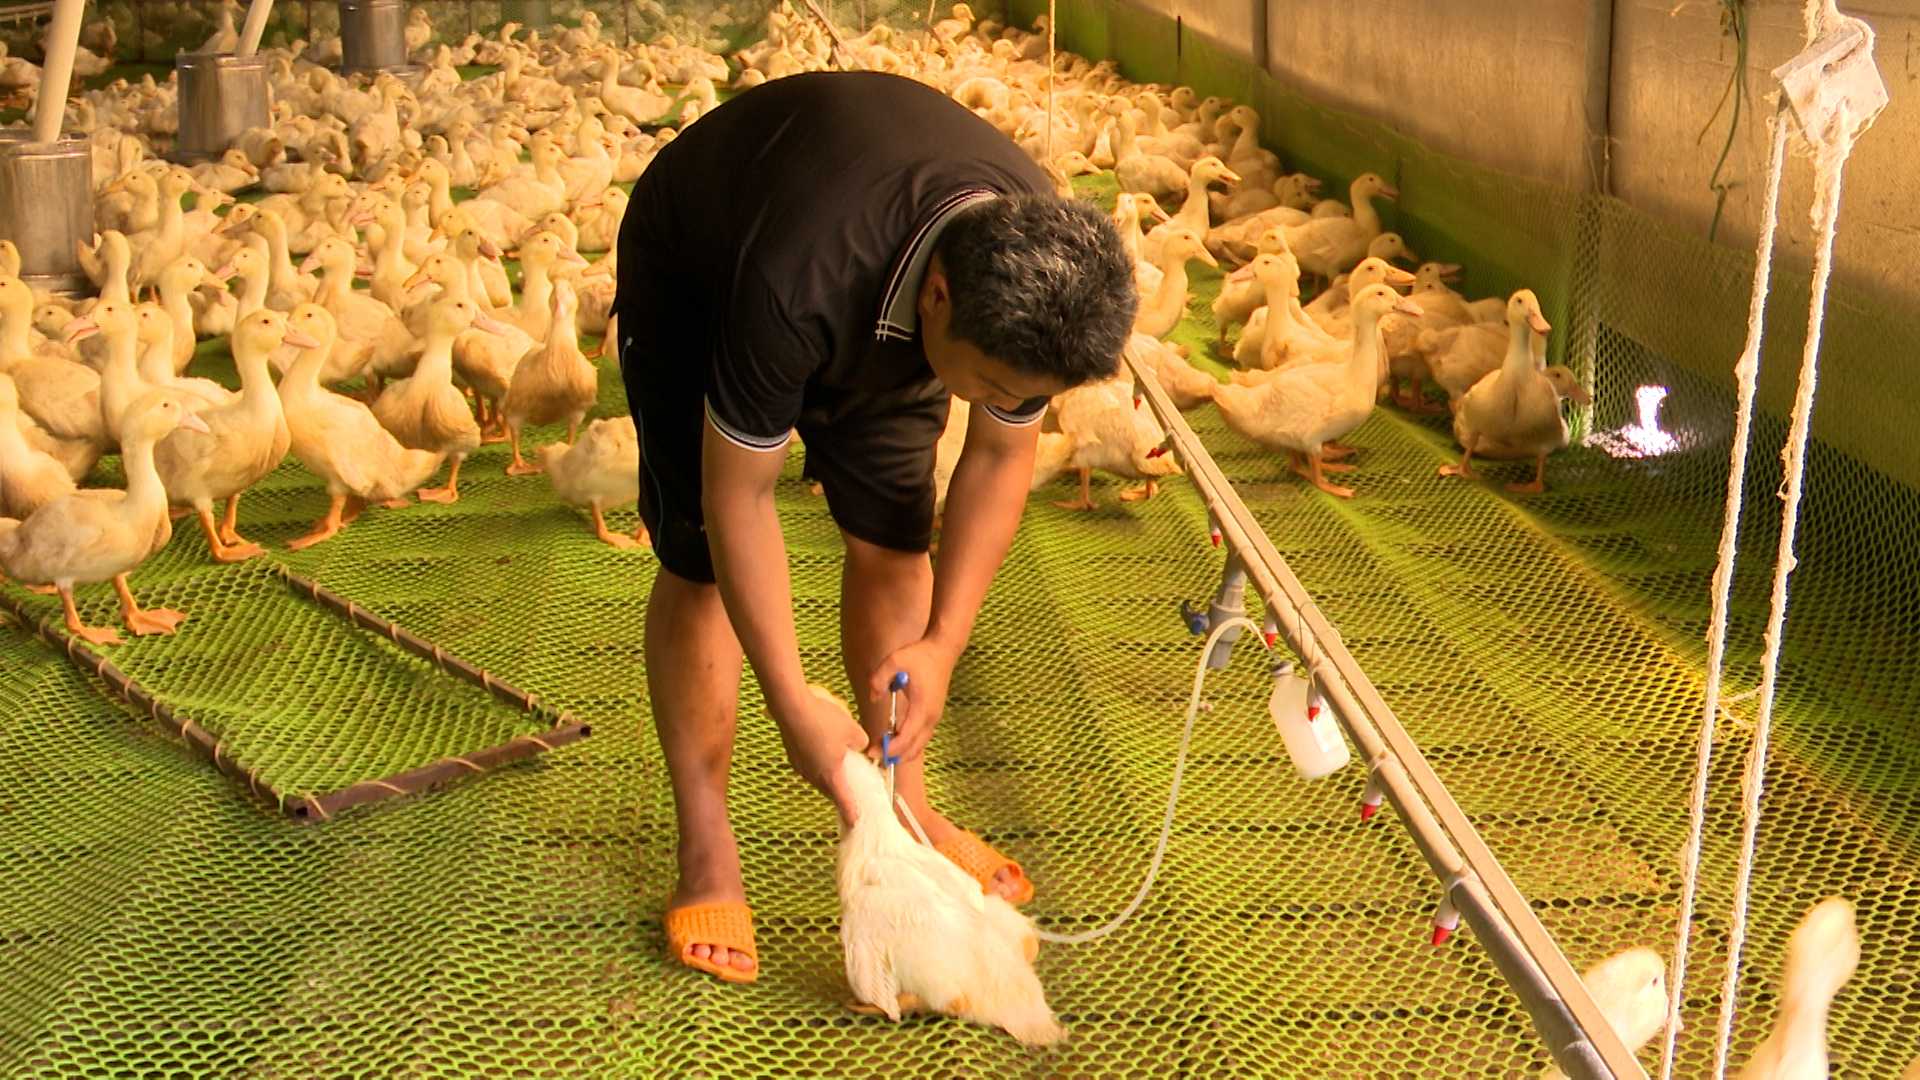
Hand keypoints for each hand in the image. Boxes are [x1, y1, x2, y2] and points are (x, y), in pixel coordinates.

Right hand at [774, 684, 868, 814]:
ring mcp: (799, 765)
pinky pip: (808, 766)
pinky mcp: (792, 754)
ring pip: (816, 778)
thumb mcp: (853, 730)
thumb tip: (857, 745)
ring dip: (826, 778)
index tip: (853, 823)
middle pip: (828, 790)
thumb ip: (860, 742)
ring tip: (836, 772)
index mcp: (830, 774)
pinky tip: (821, 753)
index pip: (843, 800)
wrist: (792, 707)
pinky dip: (817, 765)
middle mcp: (813, 774)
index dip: (849, 812)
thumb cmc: (824, 720)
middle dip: (838, 795)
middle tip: (848, 796)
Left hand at [867, 637, 960, 766]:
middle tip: (873, 756)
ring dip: (901, 753)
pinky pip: (921, 737)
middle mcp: (931, 717)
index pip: (906, 738)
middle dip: (894, 756)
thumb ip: (880, 678)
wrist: (943, 650)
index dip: (890, 749)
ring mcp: (934, 717)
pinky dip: (908, 745)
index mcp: (922, 708)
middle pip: (914, 748)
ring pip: (919, 745)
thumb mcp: (895, 660)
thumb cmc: (921, 655)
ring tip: (881, 752)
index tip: (873, 752)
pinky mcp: (933, 714)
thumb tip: (874, 697)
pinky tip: (894, 742)